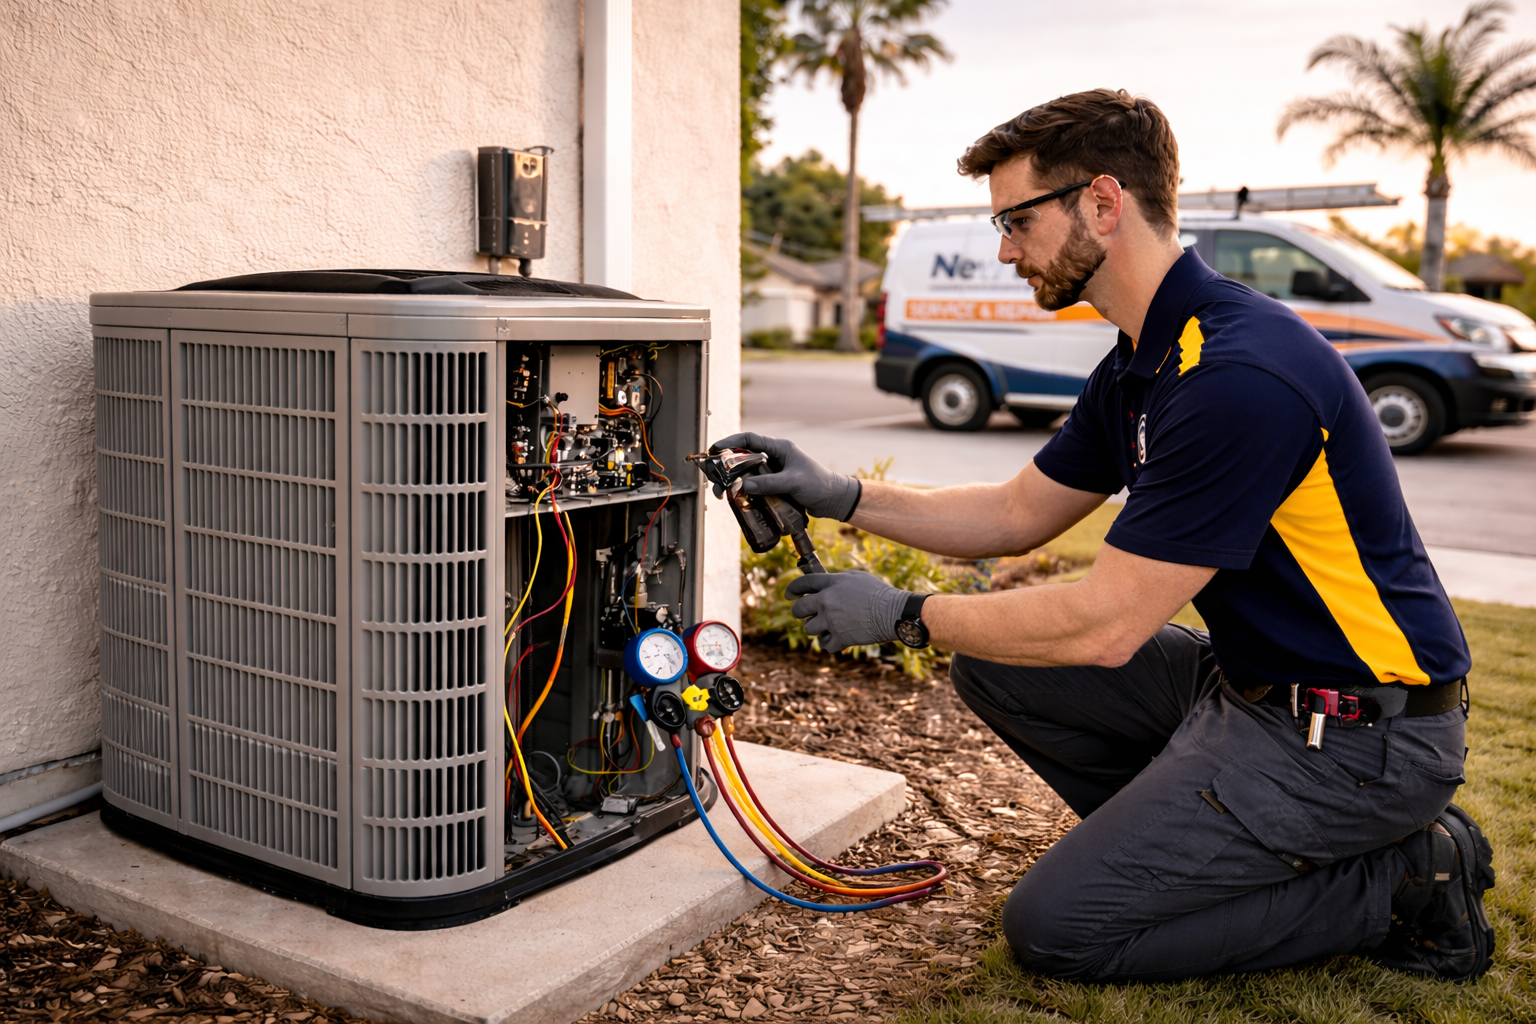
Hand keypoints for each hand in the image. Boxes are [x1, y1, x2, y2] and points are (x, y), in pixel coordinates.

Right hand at [708, 432, 860, 520]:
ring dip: (734, 484)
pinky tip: (737, 501)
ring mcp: (773, 473)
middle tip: (715, 481)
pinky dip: (744, 494)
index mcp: (778, 448)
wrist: (833, 500)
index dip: (730, 442)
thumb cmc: (818, 484)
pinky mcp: (774, 487)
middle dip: (726, 469)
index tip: (715, 449)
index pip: (749, 439)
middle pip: (743, 459)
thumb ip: (770, 483)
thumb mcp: (793, 481)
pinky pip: (754, 488)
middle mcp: (773, 458)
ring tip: (723, 495)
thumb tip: (745, 486)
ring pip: (746, 475)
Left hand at [785, 571, 908, 652]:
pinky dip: (829, 643)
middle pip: (799, 609)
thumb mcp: (856, 578)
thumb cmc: (879, 592)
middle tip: (804, 613)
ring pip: (809, 629)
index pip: (802, 584)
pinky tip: (835, 639)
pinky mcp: (840, 638)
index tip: (790, 594)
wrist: (893, 612)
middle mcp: (826, 602)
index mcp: (830, 584)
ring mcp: (831, 621)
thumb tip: (826, 586)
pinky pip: (825, 645)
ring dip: (816, 628)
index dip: (792, 589)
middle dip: (799, 611)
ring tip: (826, 627)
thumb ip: (837, 581)